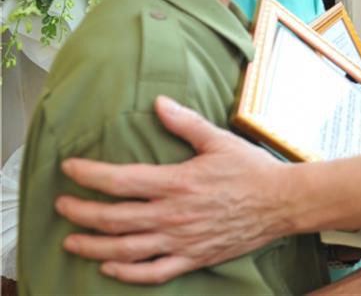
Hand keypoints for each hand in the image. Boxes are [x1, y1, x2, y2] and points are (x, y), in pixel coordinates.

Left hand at [56, 96, 289, 283]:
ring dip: (92, 246)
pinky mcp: (194, 257)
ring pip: (125, 250)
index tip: (70, 169)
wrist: (282, 202)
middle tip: (62, 205)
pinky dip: (126, 273)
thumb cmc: (252, 170)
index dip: (89, 175)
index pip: (120, 180)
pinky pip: (153, 272)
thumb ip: (186, 123)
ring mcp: (182, 240)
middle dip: (81, 212)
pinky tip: (110, 267)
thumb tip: (159, 103)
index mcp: (177, 182)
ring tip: (72, 240)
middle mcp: (173, 215)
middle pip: (113, 218)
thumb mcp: (219, 140)